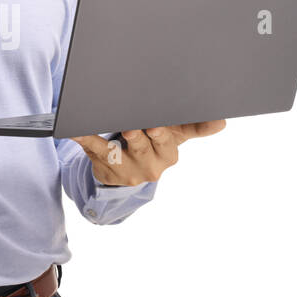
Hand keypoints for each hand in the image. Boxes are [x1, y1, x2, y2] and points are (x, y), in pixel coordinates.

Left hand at [71, 121, 226, 186]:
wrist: (125, 175)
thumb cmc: (153, 145)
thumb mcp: (175, 136)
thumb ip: (197, 126)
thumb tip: (221, 121)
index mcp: (169, 153)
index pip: (171, 140)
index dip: (166, 134)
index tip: (161, 126)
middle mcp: (150, 165)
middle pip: (146, 145)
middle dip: (143, 135)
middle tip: (140, 126)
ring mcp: (126, 169)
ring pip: (121, 151)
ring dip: (118, 140)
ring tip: (116, 128)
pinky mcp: (105, 167)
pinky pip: (94, 149)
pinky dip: (84, 138)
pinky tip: (75, 129)